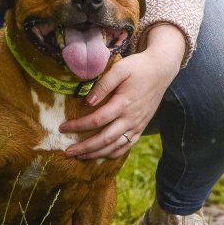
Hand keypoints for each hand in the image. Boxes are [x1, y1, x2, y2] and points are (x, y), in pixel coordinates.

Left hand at [59, 24, 185, 159]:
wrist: (161, 71)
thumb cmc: (138, 67)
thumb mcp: (120, 69)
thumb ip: (103, 85)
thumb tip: (87, 101)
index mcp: (124, 104)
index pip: (97, 120)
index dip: (79, 126)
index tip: (63, 128)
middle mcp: (131, 119)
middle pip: (104, 139)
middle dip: (84, 147)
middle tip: (67, 152)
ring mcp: (137, 125)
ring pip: (115, 147)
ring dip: (96, 154)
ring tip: (79, 157)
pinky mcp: (141, 128)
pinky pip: (126, 146)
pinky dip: (113, 153)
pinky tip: (101, 155)